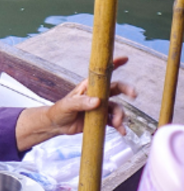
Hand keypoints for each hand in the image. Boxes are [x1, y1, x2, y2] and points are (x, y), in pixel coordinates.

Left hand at [15, 56, 136, 150]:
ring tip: (117, 123)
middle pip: (117, 89)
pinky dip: (119, 126)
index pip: (103, 74)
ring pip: (117, 108)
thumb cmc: (59, 111)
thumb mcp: (67, 105)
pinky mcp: (101, 119)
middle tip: (134, 95)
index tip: (125, 58)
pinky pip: (114, 121)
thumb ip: (81, 102)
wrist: (56, 125)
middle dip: (127, 90)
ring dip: (120, 115)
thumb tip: (98, 101)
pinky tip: (122, 131)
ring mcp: (101, 107)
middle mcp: (98, 95)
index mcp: (89, 87)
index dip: (114, 64)